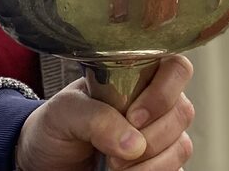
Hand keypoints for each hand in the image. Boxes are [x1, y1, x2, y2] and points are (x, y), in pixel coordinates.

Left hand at [14, 58, 193, 170]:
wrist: (45, 162)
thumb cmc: (56, 127)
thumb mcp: (65, 111)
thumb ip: (96, 117)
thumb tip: (134, 143)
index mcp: (139, 76)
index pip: (176, 68)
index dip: (164, 92)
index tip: (134, 117)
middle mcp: (156, 103)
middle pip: (183, 112)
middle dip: (151, 137)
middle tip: (114, 151)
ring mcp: (160, 136)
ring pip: (182, 146)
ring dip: (150, 163)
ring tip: (115, 166)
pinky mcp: (159, 165)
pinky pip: (176, 170)